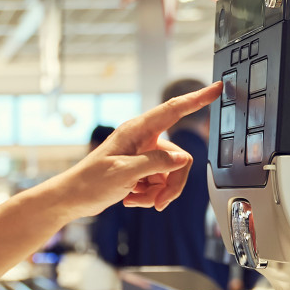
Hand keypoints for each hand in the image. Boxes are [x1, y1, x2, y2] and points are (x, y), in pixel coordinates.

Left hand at [54, 81, 220, 215]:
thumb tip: (181, 159)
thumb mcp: (124, 172)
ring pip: (170, 174)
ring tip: (135, 199)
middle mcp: (143, 139)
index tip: (217, 87)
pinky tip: (131, 199)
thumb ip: (156, 164)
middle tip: (158, 202)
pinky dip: (149, 196)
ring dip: (156, 193)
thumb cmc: (90, 182)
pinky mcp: (142, 170)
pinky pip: (160, 184)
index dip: (197, 99)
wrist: (73, 199)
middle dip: (171, 184)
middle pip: (179, 158)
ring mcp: (143, 155)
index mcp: (138, 130)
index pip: (174, 110)